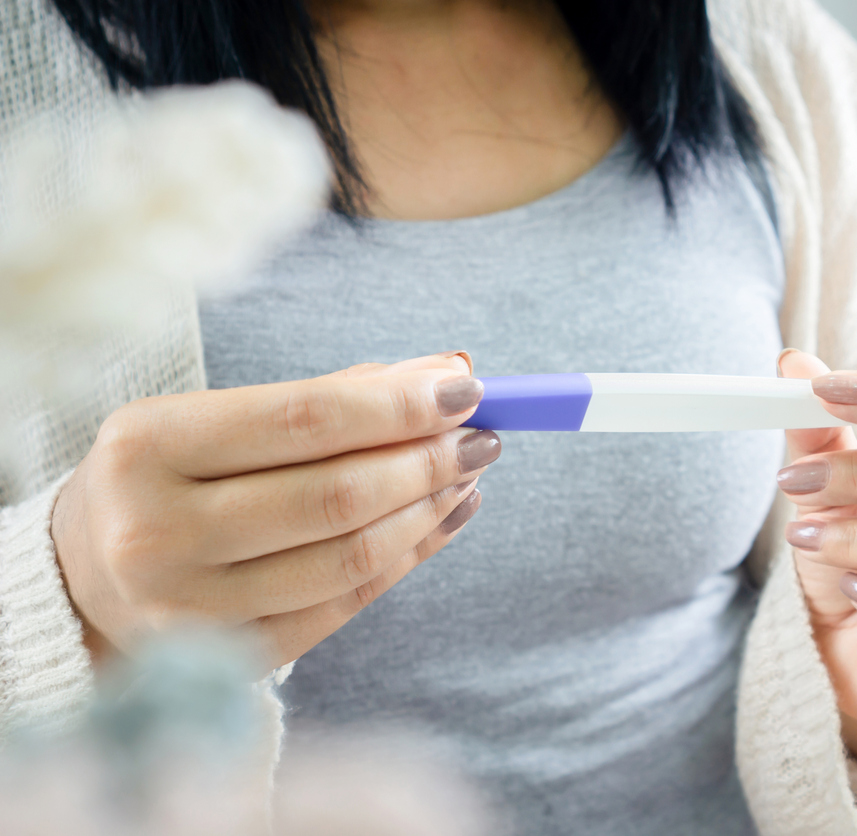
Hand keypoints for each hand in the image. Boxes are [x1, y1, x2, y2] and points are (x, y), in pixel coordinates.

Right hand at [52, 353, 498, 671]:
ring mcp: (190, 607)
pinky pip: (345, 604)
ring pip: (350, 556)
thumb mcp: (217, 419)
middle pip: (336, 495)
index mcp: (148, 446)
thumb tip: (445, 371)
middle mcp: (158, 531)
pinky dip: (407, 558)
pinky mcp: (228, 657)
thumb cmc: (169, 476)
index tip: (467, 386)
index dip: (399, 405)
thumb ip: (330, 396)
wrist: (87, 571)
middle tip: (483, 436)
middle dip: (428, 460)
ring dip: (428, 510)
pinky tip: (441, 521)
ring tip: (467, 476)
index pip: (304, 419)